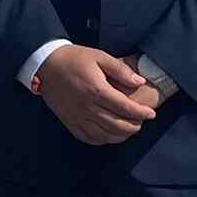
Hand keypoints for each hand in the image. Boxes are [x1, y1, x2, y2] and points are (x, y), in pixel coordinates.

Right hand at [36, 45, 157, 145]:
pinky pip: (88, 137)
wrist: (45, 64)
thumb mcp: (99, 57)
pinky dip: (102, 140)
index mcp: (96, 90)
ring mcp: (77, 116)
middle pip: (117, 125)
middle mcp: (87, 106)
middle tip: (141, 122)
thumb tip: (140, 82)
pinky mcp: (69, 121)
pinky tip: (109, 135)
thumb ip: (121, 70)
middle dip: (134, 126)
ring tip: (129, 130)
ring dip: (120, 136)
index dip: (141, 113)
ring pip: (104, 135)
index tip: (151, 114)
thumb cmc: (74, 58)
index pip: (124, 107)